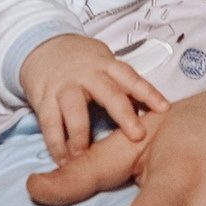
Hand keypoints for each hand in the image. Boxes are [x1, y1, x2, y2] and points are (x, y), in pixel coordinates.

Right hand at [19, 34, 169, 163]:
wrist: (41, 45)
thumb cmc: (83, 62)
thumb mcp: (104, 64)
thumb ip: (122, 85)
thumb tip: (152, 110)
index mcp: (106, 66)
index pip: (131, 78)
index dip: (148, 93)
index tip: (164, 109)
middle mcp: (87, 74)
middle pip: (108, 94)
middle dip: (124, 115)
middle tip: (137, 136)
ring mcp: (64, 86)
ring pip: (74, 111)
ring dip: (80, 136)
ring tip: (84, 158)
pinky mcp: (43, 98)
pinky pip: (50, 123)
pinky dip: (55, 144)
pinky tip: (63, 161)